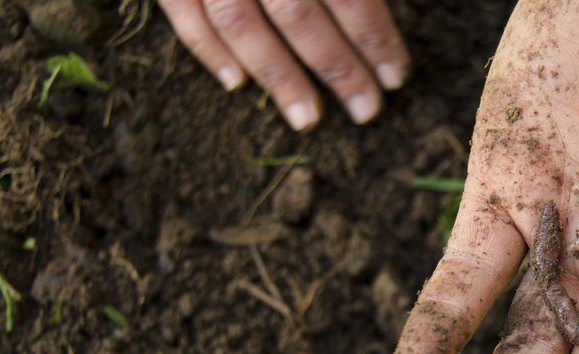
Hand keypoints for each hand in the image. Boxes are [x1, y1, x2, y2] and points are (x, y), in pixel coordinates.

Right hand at [158, 0, 408, 129]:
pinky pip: (181, 11)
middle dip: (336, 67)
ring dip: (277, 75)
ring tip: (308, 118)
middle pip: (297, 12)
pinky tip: (237, 84)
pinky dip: (207, 49)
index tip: (397, 75)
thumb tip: (382, 0)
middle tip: (367, 110)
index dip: (374, 36)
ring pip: (240, 21)